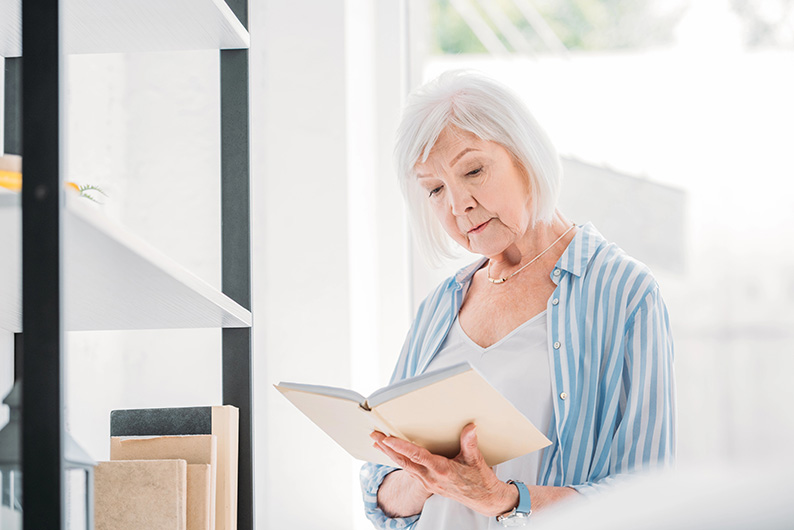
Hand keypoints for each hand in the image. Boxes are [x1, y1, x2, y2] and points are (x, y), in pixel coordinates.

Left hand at [370, 424, 517, 516]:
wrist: (484, 499)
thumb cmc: (480, 480)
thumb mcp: (477, 460)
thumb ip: (470, 443)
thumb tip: (470, 428)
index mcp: (442, 470)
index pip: (416, 456)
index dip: (400, 447)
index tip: (387, 439)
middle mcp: (431, 478)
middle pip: (404, 462)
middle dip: (387, 449)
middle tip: (374, 436)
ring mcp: (429, 482)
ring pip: (405, 467)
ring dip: (390, 455)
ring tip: (378, 443)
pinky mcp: (429, 484)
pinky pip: (410, 472)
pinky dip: (400, 462)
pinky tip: (394, 456)